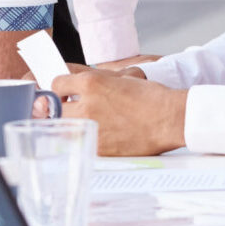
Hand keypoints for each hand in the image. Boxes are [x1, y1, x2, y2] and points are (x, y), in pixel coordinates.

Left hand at [58, 65, 187, 156]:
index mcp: (91, 83)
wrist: (170, 119)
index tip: (65, 94)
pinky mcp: (99, 148)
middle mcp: (87, 105)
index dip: (60, 89)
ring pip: (63, 128)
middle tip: (71, 110)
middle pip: (54, 109)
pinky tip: (99, 135)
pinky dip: (85, 139)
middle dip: (60, 108)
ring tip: (84, 123)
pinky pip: (80, 143)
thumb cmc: (150, 97)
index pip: (56, 84)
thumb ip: (94, 80)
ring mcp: (92, 128)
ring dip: (70, 125)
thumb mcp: (120, 77)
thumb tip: (74, 83)